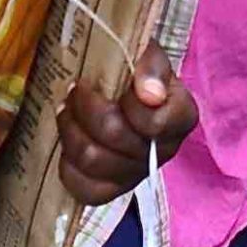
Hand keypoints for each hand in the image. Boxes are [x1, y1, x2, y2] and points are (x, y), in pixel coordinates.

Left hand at [59, 43, 198, 205]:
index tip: (113, 78)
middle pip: (114, 137)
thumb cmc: (138, 72)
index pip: (153, 122)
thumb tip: (150, 94)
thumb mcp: (148, 56)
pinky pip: (83, 188)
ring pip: (93, 161)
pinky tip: (69, 142)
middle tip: (75, 90)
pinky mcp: (112, 190)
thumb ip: (151, 66)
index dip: (128, 102)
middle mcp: (164, 151)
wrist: (126, 92)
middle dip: (86, 109)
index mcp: (181, 118)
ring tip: (66, 110)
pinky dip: (68, 164)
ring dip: (71, 130)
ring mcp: (137, 174)